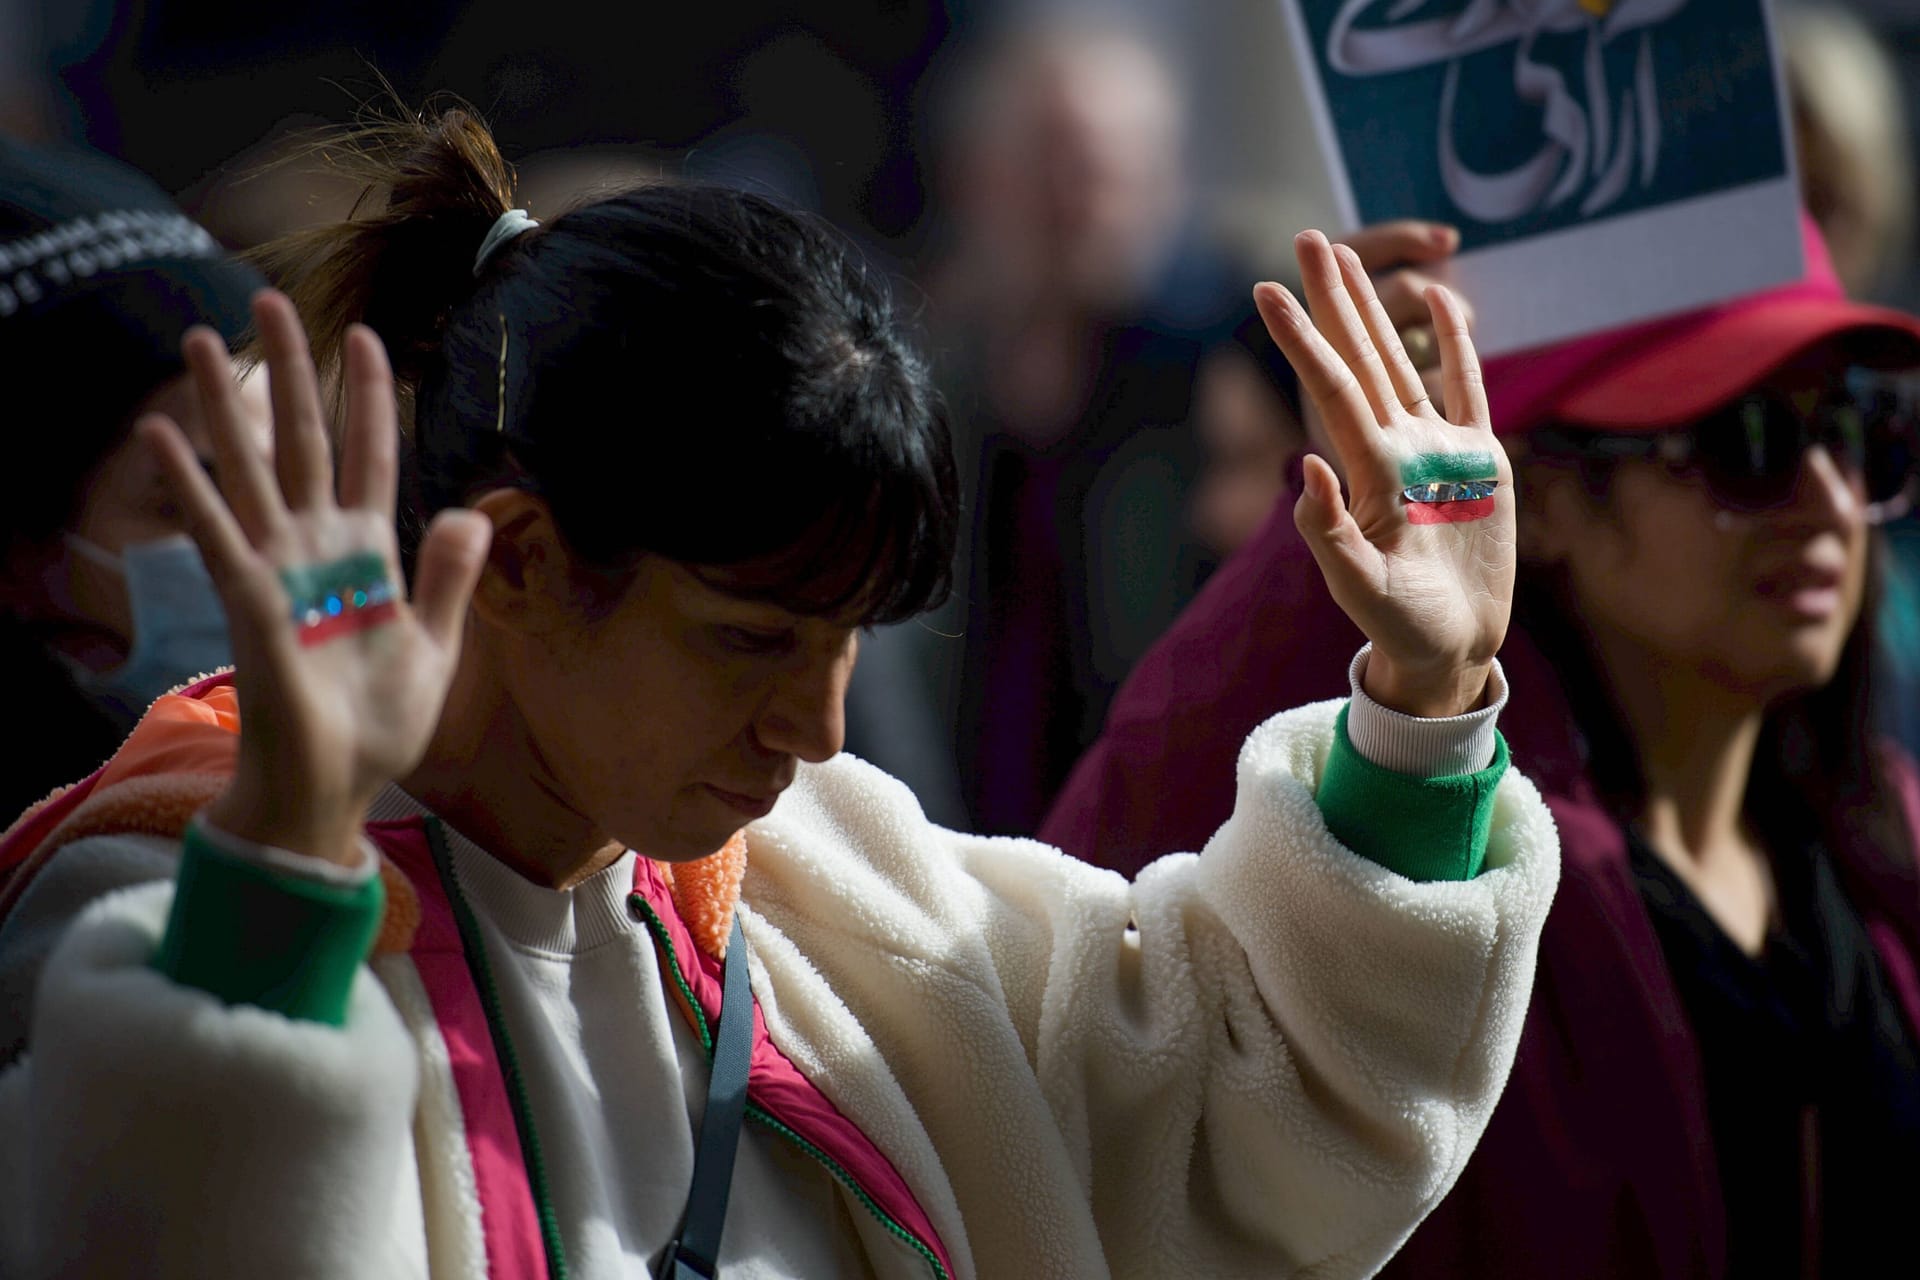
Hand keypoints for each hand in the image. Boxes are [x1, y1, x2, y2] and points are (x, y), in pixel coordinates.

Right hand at [141, 291, 491, 863]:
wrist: (338, 783)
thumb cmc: (381, 722)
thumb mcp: (435, 644)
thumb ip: (449, 577)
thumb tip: (470, 511)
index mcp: (370, 554)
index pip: (370, 457)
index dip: (368, 399)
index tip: (366, 337)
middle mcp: (320, 547)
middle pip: (302, 441)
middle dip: (289, 373)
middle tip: (269, 302)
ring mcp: (280, 567)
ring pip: (252, 468)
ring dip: (223, 404)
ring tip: (200, 339)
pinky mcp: (250, 599)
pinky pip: (217, 531)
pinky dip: (191, 484)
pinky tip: (162, 435)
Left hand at [1254, 231, 1512, 718]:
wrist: (1449, 646)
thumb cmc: (1401, 626)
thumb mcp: (1362, 592)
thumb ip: (1333, 538)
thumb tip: (1307, 470)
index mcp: (1368, 473)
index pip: (1331, 390)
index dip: (1301, 339)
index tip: (1265, 291)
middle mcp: (1397, 448)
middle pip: (1359, 356)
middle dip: (1333, 298)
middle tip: (1306, 237)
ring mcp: (1438, 449)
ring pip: (1402, 360)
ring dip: (1376, 308)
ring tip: (1352, 255)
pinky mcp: (1480, 460)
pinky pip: (1466, 389)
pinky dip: (1456, 345)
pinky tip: (1442, 300)